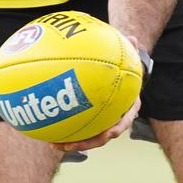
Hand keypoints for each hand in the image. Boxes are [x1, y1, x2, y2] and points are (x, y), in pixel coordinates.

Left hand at [51, 33, 142, 152]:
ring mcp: (103, 122)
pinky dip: (67, 131)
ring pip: (88, 137)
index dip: (114, 130)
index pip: (122, 124)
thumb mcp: (130, 60)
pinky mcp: (92, 121)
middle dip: (85, 144)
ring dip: (72, 143)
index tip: (106, 134)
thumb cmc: (126, 68)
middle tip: (68, 145)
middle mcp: (115, 120)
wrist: (124, 77)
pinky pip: (80, 128)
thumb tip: (134, 38)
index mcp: (127, 109)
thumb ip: (131, 51)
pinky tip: (49, 130)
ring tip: (53, 144)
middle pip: (101, 137)